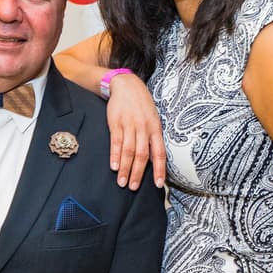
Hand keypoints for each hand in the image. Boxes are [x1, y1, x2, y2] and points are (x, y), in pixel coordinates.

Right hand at [106, 72, 165, 189]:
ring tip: (121, 182)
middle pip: (142, 155)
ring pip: (128, 151)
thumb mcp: (153, 119)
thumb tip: (154, 159)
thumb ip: (153, 138)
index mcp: (155, 129)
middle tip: (133, 187)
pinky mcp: (116, 122)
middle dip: (137, 173)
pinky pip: (116, 141)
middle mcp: (144, 128)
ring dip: (125, 168)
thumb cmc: (141, 105)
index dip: (159, 169)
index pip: (159, 153)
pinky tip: (113, 166)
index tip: (159, 185)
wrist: (127, 85)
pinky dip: (114, 155)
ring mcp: (130, 125)